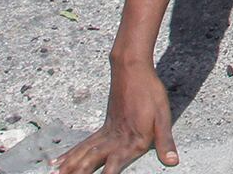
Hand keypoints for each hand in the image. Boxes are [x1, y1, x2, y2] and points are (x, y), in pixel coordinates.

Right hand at [56, 55, 176, 172]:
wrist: (132, 68)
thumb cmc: (149, 91)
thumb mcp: (163, 116)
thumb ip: (165, 142)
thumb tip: (173, 162)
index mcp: (131, 140)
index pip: (114, 166)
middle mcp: (115, 139)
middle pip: (91, 161)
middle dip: (78, 173)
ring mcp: (107, 132)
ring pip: (84, 153)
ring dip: (70, 166)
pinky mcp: (103, 127)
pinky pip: (84, 144)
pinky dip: (71, 153)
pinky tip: (60, 160)